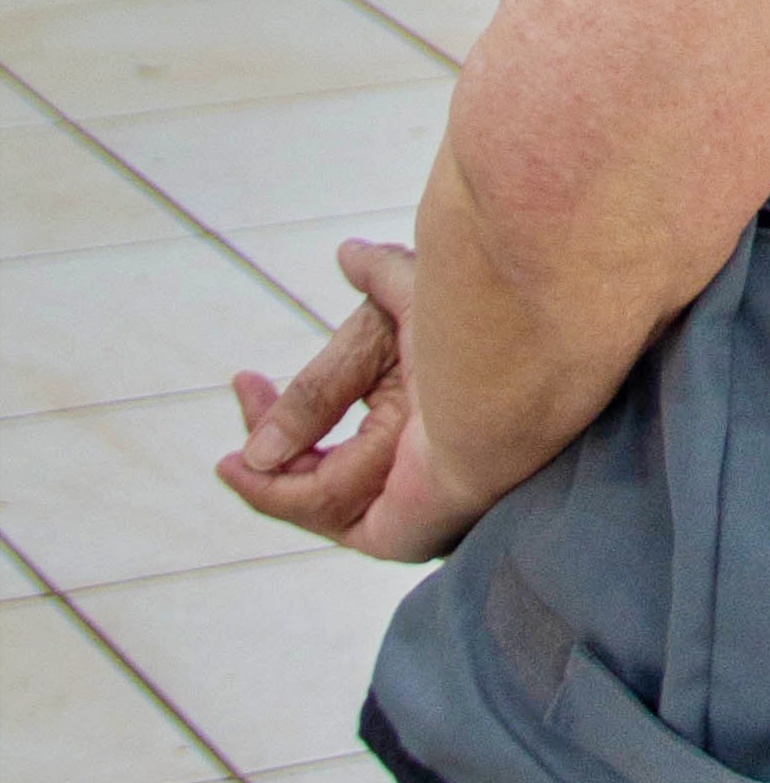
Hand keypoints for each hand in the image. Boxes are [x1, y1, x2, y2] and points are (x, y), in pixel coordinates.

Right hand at [218, 239, 482, 563]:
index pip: (349, 426)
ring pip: (315, 491)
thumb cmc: (486, 319)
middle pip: (319, 469)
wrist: (513, 351)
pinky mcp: (404, 528)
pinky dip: (282, 492)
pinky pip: (328, 513)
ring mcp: (413, 496)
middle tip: (243, 391)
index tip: (243, 378)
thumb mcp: (404, 302)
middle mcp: (422, 458)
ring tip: (243, 438)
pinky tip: (250, 466)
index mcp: (427, 412)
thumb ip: (375, 281)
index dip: (285, 408)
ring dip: (270, 464)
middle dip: (270, 438)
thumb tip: (348, 254)